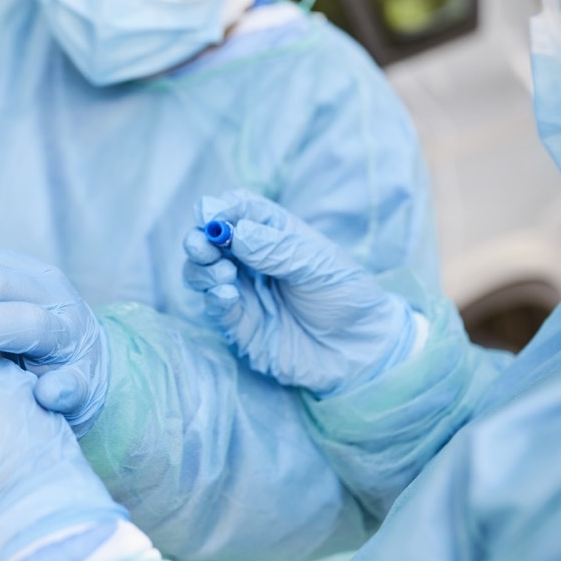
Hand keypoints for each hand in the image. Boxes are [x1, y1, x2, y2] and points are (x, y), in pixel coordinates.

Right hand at [182, 189, 418, 394]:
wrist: (360, 351)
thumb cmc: (347, 297)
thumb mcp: (320, 264)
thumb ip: (277, 249)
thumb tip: (235, 233)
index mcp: (276, 234)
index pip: (240, 210)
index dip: (221, 209)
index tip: (210, 215)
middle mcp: (253, 259)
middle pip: (210, 240)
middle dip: (200, 238)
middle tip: (203, 245)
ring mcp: (243, 291)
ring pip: (202, 272)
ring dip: (202, 269)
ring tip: (225, 274)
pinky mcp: (239, 323)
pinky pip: (213, 306)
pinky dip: (213, 297)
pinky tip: (227, 296)